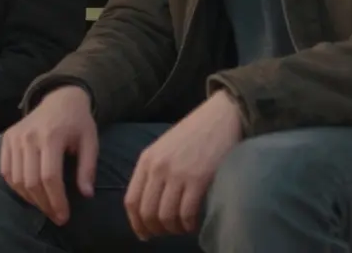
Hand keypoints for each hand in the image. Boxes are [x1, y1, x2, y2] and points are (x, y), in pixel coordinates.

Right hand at [0, 85, 97, 225]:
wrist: (60, 98)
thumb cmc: (78, 123)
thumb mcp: (90, 142)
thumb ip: (88, 168)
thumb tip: (87, 194)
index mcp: (51, 136)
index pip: (50, 177)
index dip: (56, 201)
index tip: (64, 217)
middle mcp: (29, 136)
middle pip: (31, 182)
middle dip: (44, 205)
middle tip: (56, 216)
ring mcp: (15, 137)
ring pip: (17, 180)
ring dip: (30, 199)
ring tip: (45, 207)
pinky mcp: (7, 139)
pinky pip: (6, 171)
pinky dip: (16, 187)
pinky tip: (31, 194)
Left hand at [124, 91, 242, 239]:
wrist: (220, 117)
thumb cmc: (194, 134)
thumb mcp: (164, 148)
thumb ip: (153, 172)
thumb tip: (148, 206)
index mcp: (146, 160)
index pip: (131, 200)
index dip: (136, 223)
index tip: (144, 234)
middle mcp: (158, 167)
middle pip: (147, 212)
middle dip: (154, 229)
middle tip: (165, 234)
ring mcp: (177, 173)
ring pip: (166, 216)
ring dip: (173, 229)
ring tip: (182, 228)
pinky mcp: (198, 179)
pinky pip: (187, 213)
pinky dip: (188, 225)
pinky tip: (194, 223)